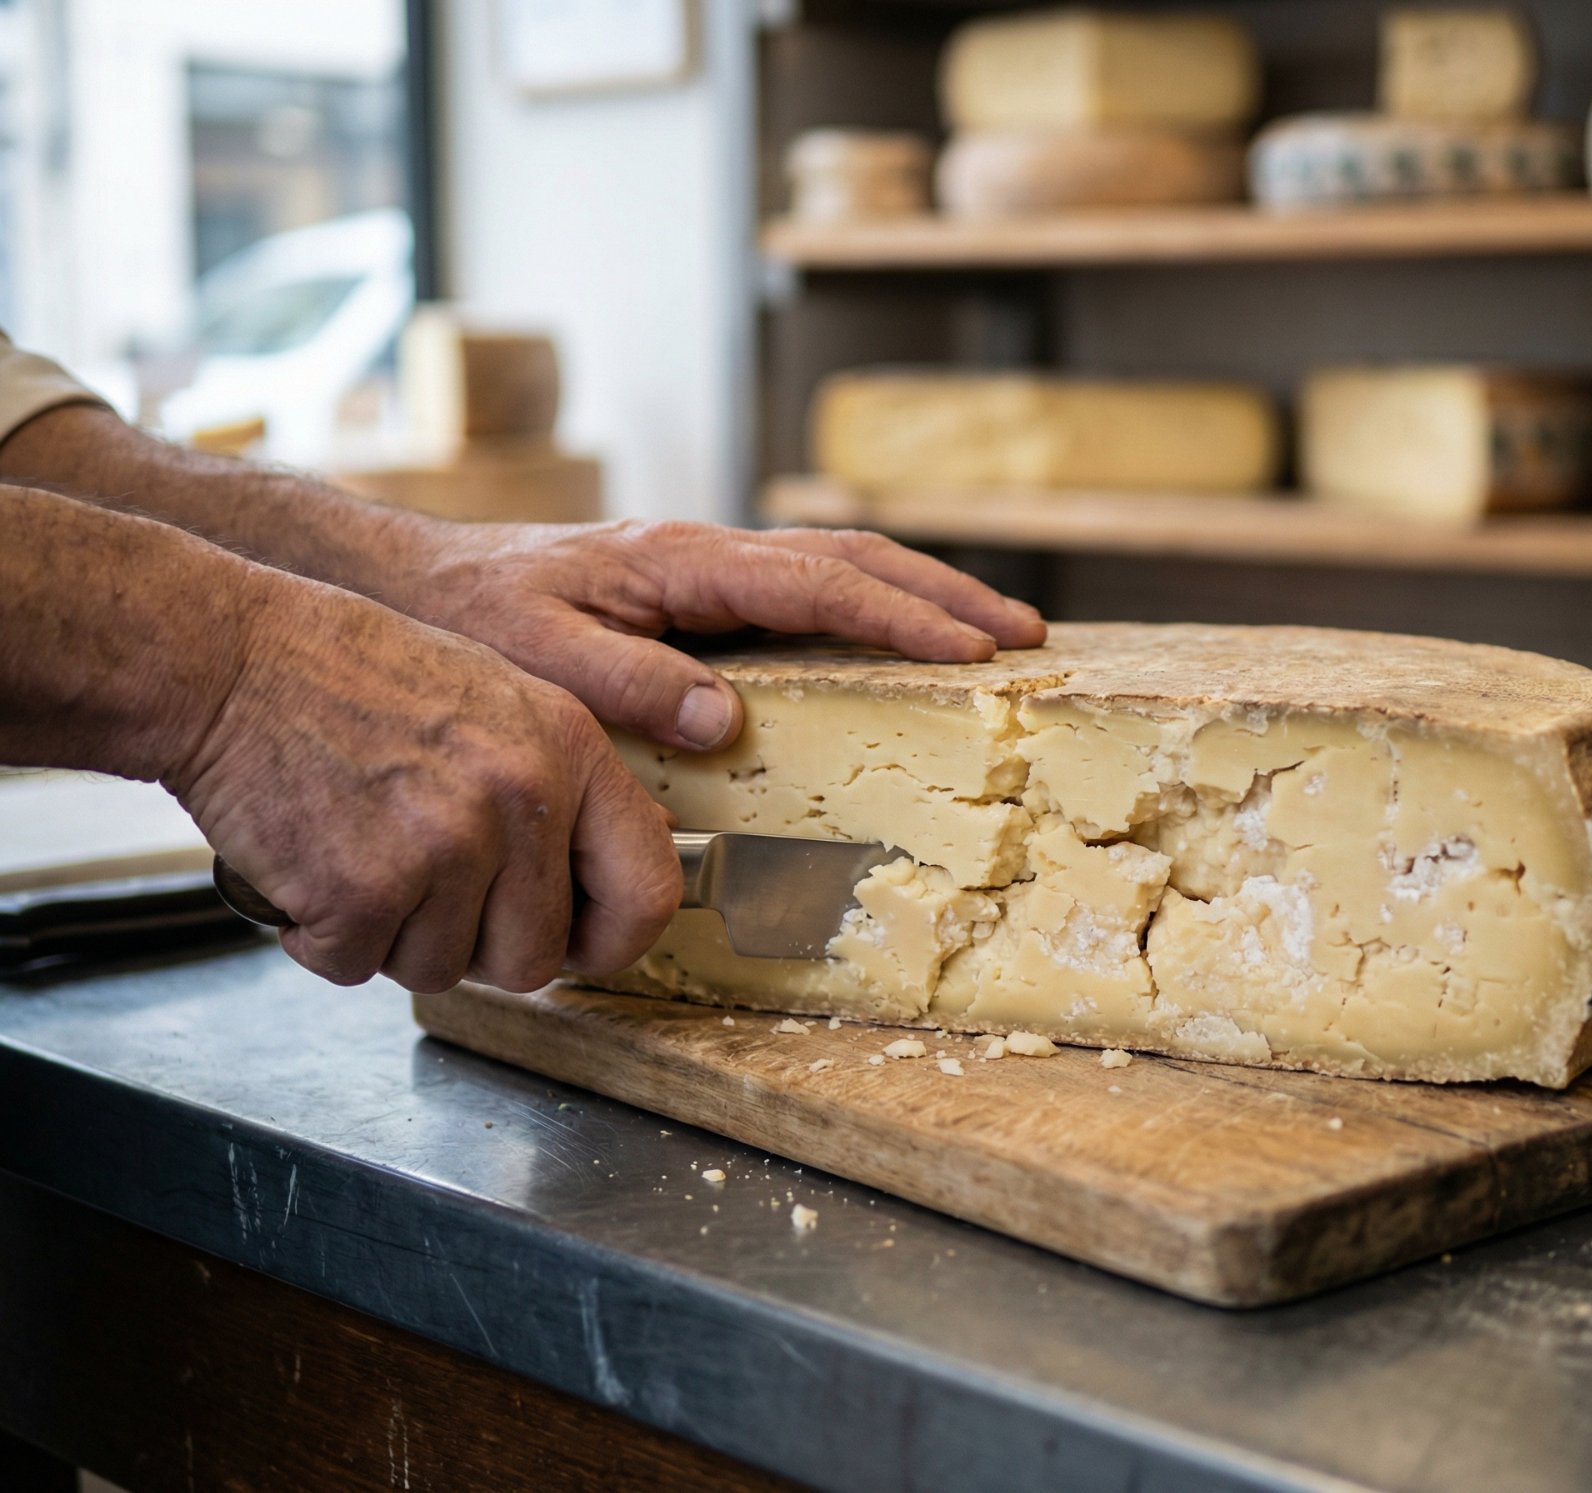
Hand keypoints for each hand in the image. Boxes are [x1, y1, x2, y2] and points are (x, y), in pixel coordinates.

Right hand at [169, 570, 679, 992]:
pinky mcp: (363, 889)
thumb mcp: (503, 698)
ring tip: (363, 854)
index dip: (616, 940)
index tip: (584, 947)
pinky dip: (325, 938)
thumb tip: (621, 868)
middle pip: (536, 958)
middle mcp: (521, 800)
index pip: (648, 890)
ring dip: (396, 938)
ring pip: (443, 969)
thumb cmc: (355, 678)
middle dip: (480, 948)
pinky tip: (312, 868)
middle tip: (426, 892)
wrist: (231, 661)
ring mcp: (445, 847)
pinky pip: (359, 967)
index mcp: (570, 752)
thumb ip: (567, 784)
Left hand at [377, 521, 1047, 751]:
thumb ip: (632, 683)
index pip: (819, 585)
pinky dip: (872, 609)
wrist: (423, 582)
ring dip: (921, 595)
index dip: (904, 616)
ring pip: (840, 567)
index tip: (976, 650)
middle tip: (1025, 636)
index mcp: (682, 564)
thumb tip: (731, 715)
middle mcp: (708, 554)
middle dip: (946, 594)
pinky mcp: (702, 592)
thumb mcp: (542, 659)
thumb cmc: (476, 620)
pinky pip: (808, 592)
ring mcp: (710, 569)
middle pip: (854, 558)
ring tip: (993, 633)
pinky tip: (897, 640)